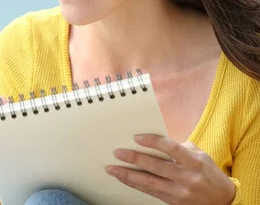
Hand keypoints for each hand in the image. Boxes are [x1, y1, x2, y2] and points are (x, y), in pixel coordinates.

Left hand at [106, 134, 235, 203]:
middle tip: (117, 152)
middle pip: (156, 166)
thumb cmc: (207, 171)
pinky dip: (135, 185)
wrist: (223, 200)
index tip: (136, 137)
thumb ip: (178, 148)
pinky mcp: (174, 202)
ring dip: (128, 175)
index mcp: (194, 161)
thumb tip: (152, 141)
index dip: (153, 142)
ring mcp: (180, 192)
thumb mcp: (199, 155)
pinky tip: (124, 178)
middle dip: (134, 159)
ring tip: (112, 168)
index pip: (171, 148)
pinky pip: (150, 192)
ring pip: (149, 182)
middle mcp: (187, 177)